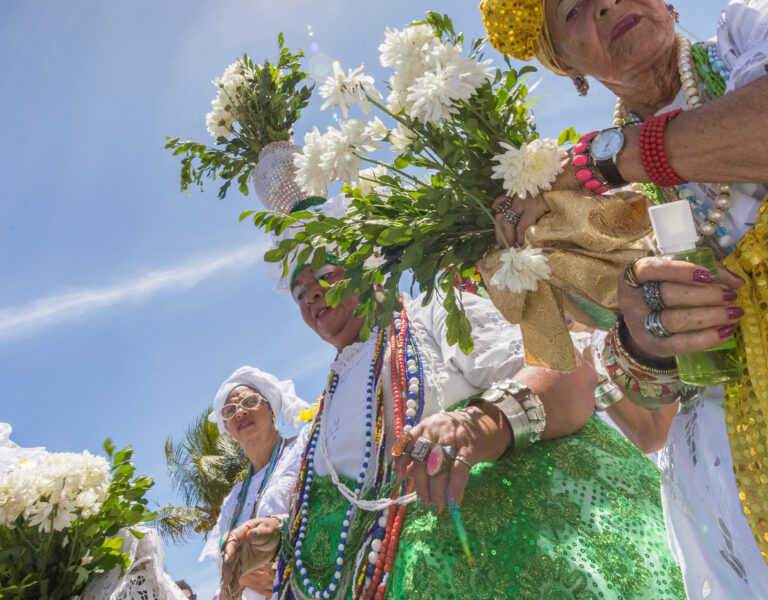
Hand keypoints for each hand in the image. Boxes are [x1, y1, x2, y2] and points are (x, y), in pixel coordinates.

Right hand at [220, 517, 281, 598]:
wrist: (276, 538)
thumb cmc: (270, 530)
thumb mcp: (267, 529)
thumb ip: (259, 532)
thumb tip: (250, 534)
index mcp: (241, 533)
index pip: (232, 541)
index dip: (228, 549)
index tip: (227, 558)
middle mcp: (237, 546)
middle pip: (229, 557)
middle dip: (227, 569)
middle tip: (226, 580)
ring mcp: (239, 557)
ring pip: (232, 568)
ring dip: (230, 578)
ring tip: (230, 588)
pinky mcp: (243, 566)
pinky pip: (237, 574)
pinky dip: (235, 582)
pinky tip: (234, 591)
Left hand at [392, 405, 510, 512]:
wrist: (486, 424)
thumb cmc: (456, 434)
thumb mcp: (436, 436)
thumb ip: (420, 453)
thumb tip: (406, 475)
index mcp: (425, 427)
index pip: (407, 443)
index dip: (400, 462)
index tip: (398, 480)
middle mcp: (436, 431)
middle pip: (422, 461)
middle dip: (421, 486)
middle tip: (424, 504)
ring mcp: (453, 439)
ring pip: (438, 468)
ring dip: (437, 491)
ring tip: (437, 508)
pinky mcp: (469, 448)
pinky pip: (459, 471)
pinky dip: (455, 488)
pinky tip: (454, 501)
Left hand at [490, 158, 580, 247]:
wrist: (571, 169)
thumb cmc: (559, 175)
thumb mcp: (540, 182)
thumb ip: (531, 193)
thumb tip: (528, 207)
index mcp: (517, 187)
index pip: (499, 204)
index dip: (497, 219)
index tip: (497, 230)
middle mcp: (516, 193)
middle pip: (500, 217)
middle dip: (499, 233)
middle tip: (502, 246)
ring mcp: (523, 199)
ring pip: (508, 223)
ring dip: (508, 238)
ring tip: (511, 249)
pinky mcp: (534, 206)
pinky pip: (523, 226)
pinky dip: (521, 237)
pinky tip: (522, 244)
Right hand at [618, 256, 744, 358]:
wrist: (643, 322)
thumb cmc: (661, 291)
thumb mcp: (674, 276)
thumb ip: (703, 273)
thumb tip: (736, 282)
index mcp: (633, 276)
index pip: (651, 269)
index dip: (680, 271)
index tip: (709, 276)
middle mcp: (631, 300)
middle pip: (667, 295)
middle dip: (704, 295)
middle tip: (729, 296)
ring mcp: (639, 324)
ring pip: (675, 320)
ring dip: (710, 316)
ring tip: (733, 313)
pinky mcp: (652, 345)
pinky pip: (679, 344)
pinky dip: (706, 339)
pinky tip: (725, 332)